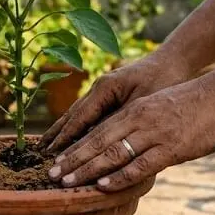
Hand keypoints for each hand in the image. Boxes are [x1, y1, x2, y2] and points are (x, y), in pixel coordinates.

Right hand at [41, 51, 193, 153]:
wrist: (174, 60)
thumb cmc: (164, 80)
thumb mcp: (144, 103)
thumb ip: (121, 121)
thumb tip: (101, 143)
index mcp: (105, 88)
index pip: (80, 117)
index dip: (66, 137)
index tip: (52, 153)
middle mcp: (99, 88)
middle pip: (72, 115)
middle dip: (57, 135)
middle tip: (40, 153)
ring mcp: (102, 90)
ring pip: (77, 114)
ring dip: (61, 130)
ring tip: (45, 145)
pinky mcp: (109, 94)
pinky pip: (88, 113)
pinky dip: (75, 126)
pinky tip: (67, 136)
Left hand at [46, 75, 214, 191]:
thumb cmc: (196, 104)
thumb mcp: (159, 108)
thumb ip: (141, 125)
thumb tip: (126, 146)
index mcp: (134, 110)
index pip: (97, 130)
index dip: (74, 147)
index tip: (56, 161)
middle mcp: (138, 120)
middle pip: (97, 142)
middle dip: (73, 160)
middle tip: (51, 176)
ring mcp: (154, 134)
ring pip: (113, 154)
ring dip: (87, 170)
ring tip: (68, 184)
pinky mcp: (171, 148)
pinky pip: (140, 165)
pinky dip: (120, 177)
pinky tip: (104, 186)